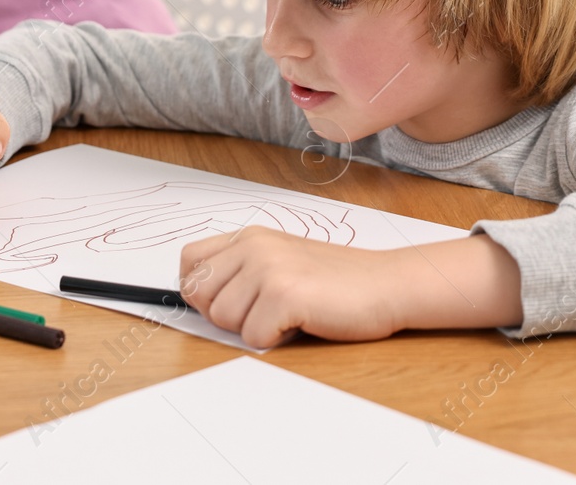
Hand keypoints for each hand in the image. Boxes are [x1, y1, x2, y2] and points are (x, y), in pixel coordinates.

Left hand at [180, 230, 523, 348]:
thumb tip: (197, 297)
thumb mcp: (280, 262)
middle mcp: (253, 246)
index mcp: (249, 237)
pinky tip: (301, 322)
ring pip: (224, 320)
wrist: (385, 284)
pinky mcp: (284, 294)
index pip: (190, 263)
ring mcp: (268, 268)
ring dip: (254, 329)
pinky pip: (253, 336)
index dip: (200, 291)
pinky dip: (275, 340)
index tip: (228, 302)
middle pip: (199, 296)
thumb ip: (241, 272)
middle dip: (226, 316)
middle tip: (264, 312)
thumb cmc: (336, 282)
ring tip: (287, 315)